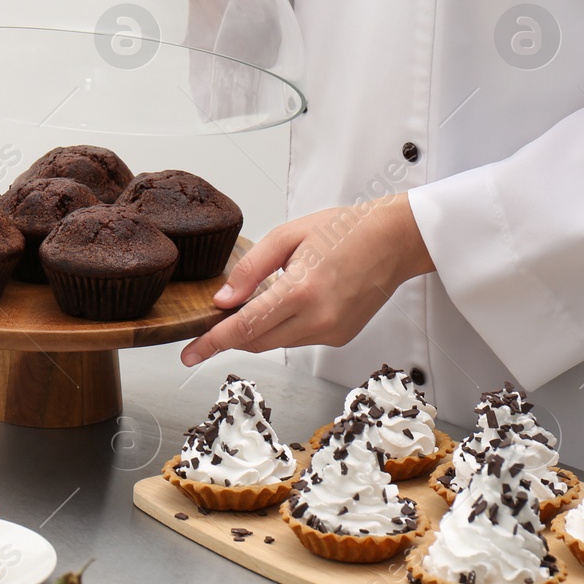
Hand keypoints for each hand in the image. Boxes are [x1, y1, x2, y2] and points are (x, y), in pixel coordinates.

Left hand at [180, 194, 435, 365]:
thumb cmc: (344, 229)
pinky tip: (287, 304)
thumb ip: (250, 269)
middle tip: (208, 326)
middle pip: (256, 342)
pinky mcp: (340, 337)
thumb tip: (222, 300)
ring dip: (256, 330)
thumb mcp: (287, 236)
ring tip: (254, 303)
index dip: (212, 343)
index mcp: (301, 291)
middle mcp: (318, 319)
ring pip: (276, 343)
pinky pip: (297, 340)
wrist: (394, 240)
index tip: (189, 354)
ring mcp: (331, 332)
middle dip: (228, 337)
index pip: (244, 327)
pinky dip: (282, 328)